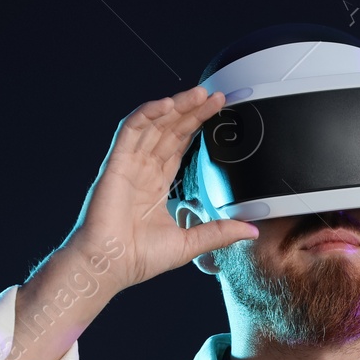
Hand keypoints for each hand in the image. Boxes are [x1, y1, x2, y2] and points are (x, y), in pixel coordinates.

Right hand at [65, 86, 257, 291]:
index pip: (179, 147)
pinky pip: (130, 131)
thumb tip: (250, 231)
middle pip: (169, 131)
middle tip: (214, 96)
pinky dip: (147, 114)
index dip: (196, 127)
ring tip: (198, 94)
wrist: (109, 264)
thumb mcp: (189, 243)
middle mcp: (142, 170)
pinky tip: (167, 104)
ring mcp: (128, 164)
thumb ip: (219, 232)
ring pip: (153, 125)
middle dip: (192, 111)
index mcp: (156, 185)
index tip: (217, 113)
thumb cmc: (138, 257)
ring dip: (175, 107)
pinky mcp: (115, 163)